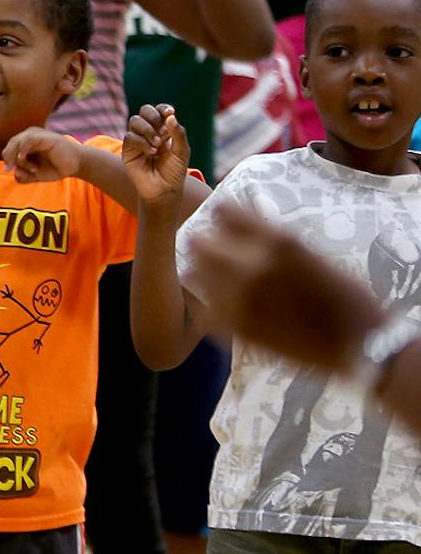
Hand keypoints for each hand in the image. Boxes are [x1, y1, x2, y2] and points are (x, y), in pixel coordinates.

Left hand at [0, 128, 83, 184]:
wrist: (76, 165)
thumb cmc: (55, 168)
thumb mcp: (35, 176)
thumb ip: (23, 176)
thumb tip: (13, 172)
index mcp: (25, 144)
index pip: (8, 149)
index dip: (7, 160)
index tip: (10, 171)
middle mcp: (29, 136)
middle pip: (10, 145)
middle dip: (8, 158)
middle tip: (10, 169)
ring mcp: (36, 134)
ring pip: (16, 142)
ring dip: (20, 158)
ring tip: (34, 169)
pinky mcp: (44, 136)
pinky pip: (27, 140)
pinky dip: (22, 149)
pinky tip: (23, 158)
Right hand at [123, 103, 190, 207]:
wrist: (164, 190)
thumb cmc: (174, 172)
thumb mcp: (182, 152)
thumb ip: (178, 134)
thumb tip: (171, 116)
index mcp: (164, 130)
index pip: (160, 111)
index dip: (163, 108)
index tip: (170, 112)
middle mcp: (149, 132)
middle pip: (144, 111)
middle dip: (153, 115)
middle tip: (163, 129)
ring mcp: (138, 140)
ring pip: (135, 121)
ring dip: (148, 129)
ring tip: (158, 144)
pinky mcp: (128, 150)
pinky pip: (130, 137)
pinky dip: (142, 142)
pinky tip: (152, 152)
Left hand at [190, 204, 381, 373]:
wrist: (360, 343)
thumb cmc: (344, 294)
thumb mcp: (309, 251)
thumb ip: (270, 236)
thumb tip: (239, 217)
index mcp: (277, 241)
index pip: (222, 210)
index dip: (224, 217)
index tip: (227, 224)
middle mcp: (252, 266)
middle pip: (198, 240)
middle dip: (207, 243)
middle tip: (218, 252)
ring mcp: (240, 299)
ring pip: (194, 273)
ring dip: (205, 272)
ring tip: (221, 279)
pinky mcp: (236, 329)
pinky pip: (206, 308)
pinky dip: (213, 304)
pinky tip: (231, 306)